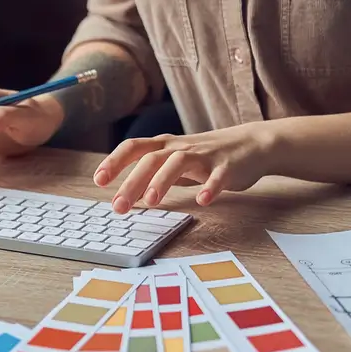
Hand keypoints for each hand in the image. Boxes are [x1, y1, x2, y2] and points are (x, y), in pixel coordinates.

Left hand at [93, 124, 275, 212]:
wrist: (252, 145)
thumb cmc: (205, 157)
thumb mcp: (174, 164)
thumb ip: (151, 177)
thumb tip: (125, 197)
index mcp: (165, 146)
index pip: (133, 147)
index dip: (114, 161)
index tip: (98, 180)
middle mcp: (181, 147)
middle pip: (151, 158)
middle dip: (132, 182)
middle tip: (118, 207)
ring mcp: (205, 155)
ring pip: (178, 162)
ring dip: (162, 181)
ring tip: (151, 202)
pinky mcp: (228, 165)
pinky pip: (218, 175)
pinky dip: (210, 187)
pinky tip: (202, 200)